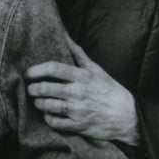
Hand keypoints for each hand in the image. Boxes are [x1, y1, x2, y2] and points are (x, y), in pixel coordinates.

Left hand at [25, 34, 139, 144]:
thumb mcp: (95, 69)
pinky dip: (48, 118)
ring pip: (48, 105)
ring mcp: (78, 110)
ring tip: (38, 100)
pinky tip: (48, 114)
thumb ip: (77, 53)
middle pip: (46, 88)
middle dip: (33, 88)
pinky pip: (55, 123)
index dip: (36, 70)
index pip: (54, 68)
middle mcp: (79, 92)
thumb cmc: (109, 90)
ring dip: (38, 103)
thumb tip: (62, 32)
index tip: (28, 73)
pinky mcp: (78, 126)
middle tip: (31, 88)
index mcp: (82, 76)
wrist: (129, 117)